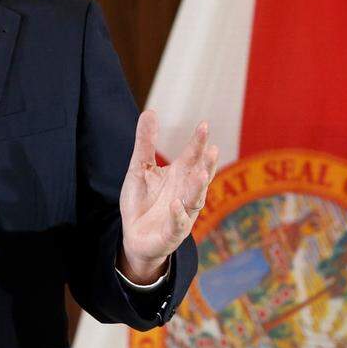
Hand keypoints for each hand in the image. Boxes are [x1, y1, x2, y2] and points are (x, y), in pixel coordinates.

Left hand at [118, 110, 218, 283]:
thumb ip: (146, 142)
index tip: (204, 124)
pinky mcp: (172, 233)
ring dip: (198, 188)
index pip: (192, 156)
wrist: (134, 236)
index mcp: (179, 176)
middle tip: (213, 148)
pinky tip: (175, 204)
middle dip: (206, 164)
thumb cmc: (142, 201)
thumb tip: (150, 111)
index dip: (198, 142)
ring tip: (201, 173)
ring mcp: (182, 213)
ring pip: (194, 199)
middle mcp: (185, 193)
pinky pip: (177, 223)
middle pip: (199, 176)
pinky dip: (177, 214)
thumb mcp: (140, 168)